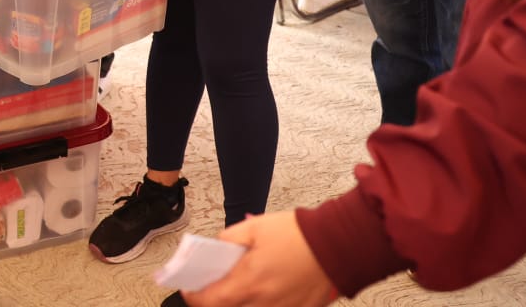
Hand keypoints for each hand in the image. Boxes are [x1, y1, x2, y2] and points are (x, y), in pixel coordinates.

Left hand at [183, 211, 336, 306]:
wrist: (336, 244)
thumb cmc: (296, 235)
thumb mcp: (254, 227)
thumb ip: (228, 240)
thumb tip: (216, 249)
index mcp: (249, 281)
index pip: (210, 301)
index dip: (194, 296)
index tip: (189, 289)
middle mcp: (264, 302)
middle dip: (216, 300)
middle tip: (212, 287)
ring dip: (240, 303)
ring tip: (240, 286)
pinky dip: (262, 304)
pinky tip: (264, 291)